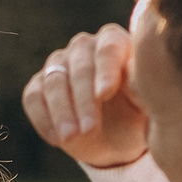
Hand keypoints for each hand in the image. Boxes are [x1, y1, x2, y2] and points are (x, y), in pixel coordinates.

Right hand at [21, 25, 147, 168]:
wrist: (117, 138)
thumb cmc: (137, 115)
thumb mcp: (148, 105)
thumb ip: (144, 88)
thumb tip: (137, 77)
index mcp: (115, 42)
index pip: (107, 49)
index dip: (105, 70)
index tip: (105, 94)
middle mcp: (84, 47)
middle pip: (78, 65)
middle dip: (83, 99)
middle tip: (89, 129)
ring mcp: (59, 64)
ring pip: (53, 81)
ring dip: (61, 111)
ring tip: (71, 138)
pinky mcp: (39, 85)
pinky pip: (33, 97)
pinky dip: (42, 118)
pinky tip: (56, 139)